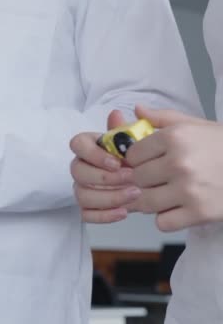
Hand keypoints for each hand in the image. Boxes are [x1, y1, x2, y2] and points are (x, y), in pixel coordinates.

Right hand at [70, 110, 138, 223]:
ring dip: (108, 197)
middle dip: (104, 178)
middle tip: (131, 179)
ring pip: (81, 194)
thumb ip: (130, 128)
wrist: (156, 178)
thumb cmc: (146, 156)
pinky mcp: (89, 206)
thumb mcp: (143, 139)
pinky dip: (104, 215)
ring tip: (133, 196)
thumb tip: (121, 113)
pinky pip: (86, 214)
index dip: (93, 154)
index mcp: (90, 146)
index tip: (117, 162)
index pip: (76, 144)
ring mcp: (83, 187)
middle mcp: (82, 166)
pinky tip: (124, 212)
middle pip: (77, 172)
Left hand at [125, 106, 222, 231]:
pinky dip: (166, 219)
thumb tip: (137, 110)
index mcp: (175, 137)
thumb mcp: (197, 125)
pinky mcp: (200, 213)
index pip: (132, 154)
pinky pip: (163, 222)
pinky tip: (177, 209)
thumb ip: (163, 118)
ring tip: (162, 194)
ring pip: (144, 202)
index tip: (145, 161)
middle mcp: (179, 163)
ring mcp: (189, 189)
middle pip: (136, 178)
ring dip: (149, 201)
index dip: (136, 159)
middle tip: (155, 180)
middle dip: (142, 180)